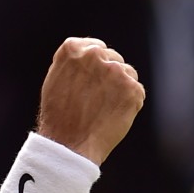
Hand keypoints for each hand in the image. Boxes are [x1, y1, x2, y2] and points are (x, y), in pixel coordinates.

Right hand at [36, 37, 144, 164]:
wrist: (69, 145)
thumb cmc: (59, 116)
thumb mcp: (56, 79)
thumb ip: (75, 63)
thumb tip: (94, 54)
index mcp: (73, 48)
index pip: (96, 47)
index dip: (96, 65)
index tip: (92, 80)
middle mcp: (95, 54)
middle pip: (114, 59)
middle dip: (109, 76)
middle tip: (97, 100)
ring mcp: (116, 71)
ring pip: (128, 73)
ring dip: (121, 88)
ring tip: (103, 109)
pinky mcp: (132, 89)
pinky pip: (137, 91)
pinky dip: (130, 103)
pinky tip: (113, 115)